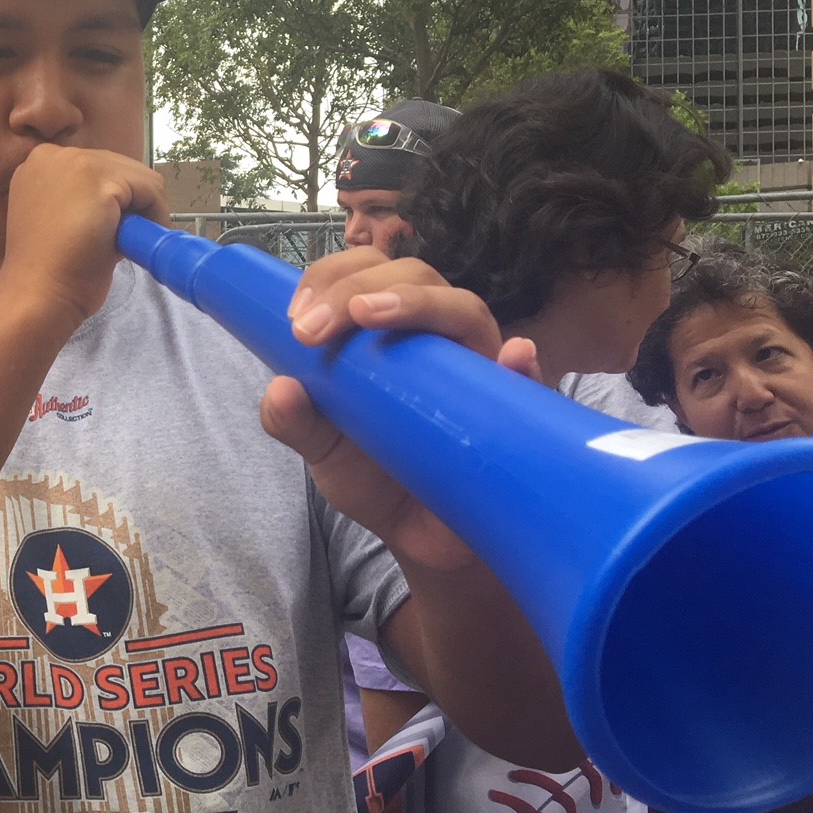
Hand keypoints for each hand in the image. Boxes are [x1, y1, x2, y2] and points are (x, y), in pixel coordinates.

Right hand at [0, 145, 169, 331]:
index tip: (111, 230)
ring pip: (139, 177)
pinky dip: (154, 217)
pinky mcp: (100, 179)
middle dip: (130, 203)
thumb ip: (82, 203)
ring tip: (125, 245)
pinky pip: (150, 189)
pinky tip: (136, 242)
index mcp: (40, 165)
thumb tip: (125, 206)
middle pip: (120, 168)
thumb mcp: (60, 222)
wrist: (38, 295)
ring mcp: (76, 162)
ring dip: (143, 210)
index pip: (97, 170)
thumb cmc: (48, 270)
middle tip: (123, 242)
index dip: (112, 200)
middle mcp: (53, 154)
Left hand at [262, 246, 541, 572]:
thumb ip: (297, 423)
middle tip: (312, 329)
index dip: (335, 277)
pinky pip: (532, 382)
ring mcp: (481, 370)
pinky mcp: (516, 413)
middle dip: (358, 288)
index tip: (297, 315)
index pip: (372, 274)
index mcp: (392, 334)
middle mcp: (440, 339)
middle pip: (416, 276)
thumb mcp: (324, 452)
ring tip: (373, 315)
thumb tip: (279, 389)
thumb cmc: (376, 478)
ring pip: (466, 310)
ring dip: (420, 303)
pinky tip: (513, 356)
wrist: (421, 539)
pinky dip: (524, 364)